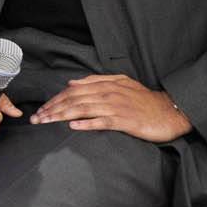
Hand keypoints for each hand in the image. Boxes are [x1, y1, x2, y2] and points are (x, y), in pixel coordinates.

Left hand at [31, 74, 191, 141]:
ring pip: (83, 110)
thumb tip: (72, 82)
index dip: (55, 99)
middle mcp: (108, 94)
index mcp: (106, 85)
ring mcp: (116, 107)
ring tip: (46, 122)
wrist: (170, 111)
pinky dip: (86, 123)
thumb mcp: (122, 83)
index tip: (41, 109)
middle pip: (74, 100)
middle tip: (36, 118)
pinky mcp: (125, 121)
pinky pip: (102, 122)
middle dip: (52, 109)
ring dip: (61, 116)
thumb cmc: (144, 100)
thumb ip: (97, 80)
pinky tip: (73, 126)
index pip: (73, 91)